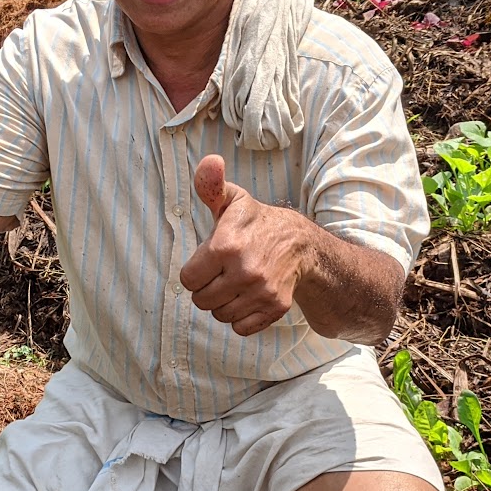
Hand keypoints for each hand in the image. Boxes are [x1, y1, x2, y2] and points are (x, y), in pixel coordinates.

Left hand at [179, 154, 310, 335]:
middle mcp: (244, 272)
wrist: (301, 244)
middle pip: (201, 300)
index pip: (188, 279)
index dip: (195, 272)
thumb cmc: (257, 222)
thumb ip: (211, 185)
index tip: (208, 261)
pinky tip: (247, 297)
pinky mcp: (275, 308)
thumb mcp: (232, 201)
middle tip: (222, 273)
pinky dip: (241, 318)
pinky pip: (241, 328)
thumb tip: (209, 162)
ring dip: (223, 303)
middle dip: (207, 288)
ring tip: (235, 284)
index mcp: (226, 246)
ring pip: (220, 315)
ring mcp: (261, 292)